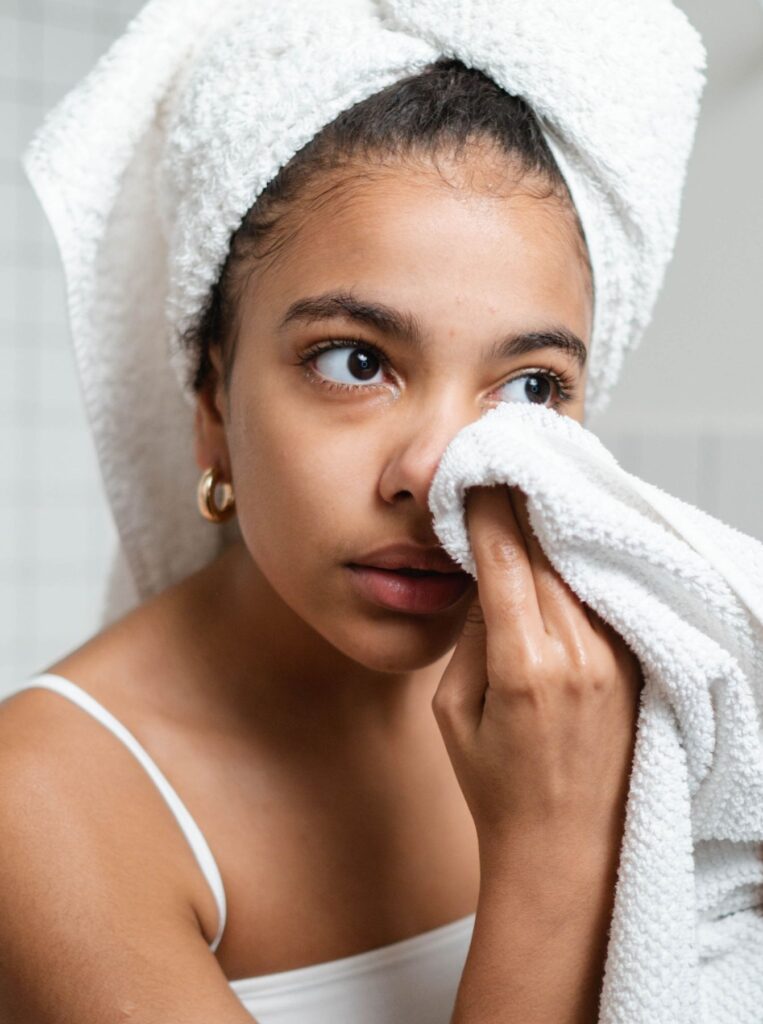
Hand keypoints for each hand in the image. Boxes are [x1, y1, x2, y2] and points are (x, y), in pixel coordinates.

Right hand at [432, 485, 642, 858]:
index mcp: (526, 668)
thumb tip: (486, 577)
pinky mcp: (635, 665)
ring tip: (530, 490)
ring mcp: (617, 659)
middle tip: (500, 465)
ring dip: (553, 528)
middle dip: (522, 506)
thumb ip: (469, 638)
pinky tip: (562, 541)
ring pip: (580, 567)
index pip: (505, 561)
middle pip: (548, 552)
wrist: (568, 852)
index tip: (476, 474)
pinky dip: (579, 562)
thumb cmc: (497, 788)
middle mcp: (581, 655)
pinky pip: (602, 594)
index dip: (489, 510)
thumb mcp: (454, 713)